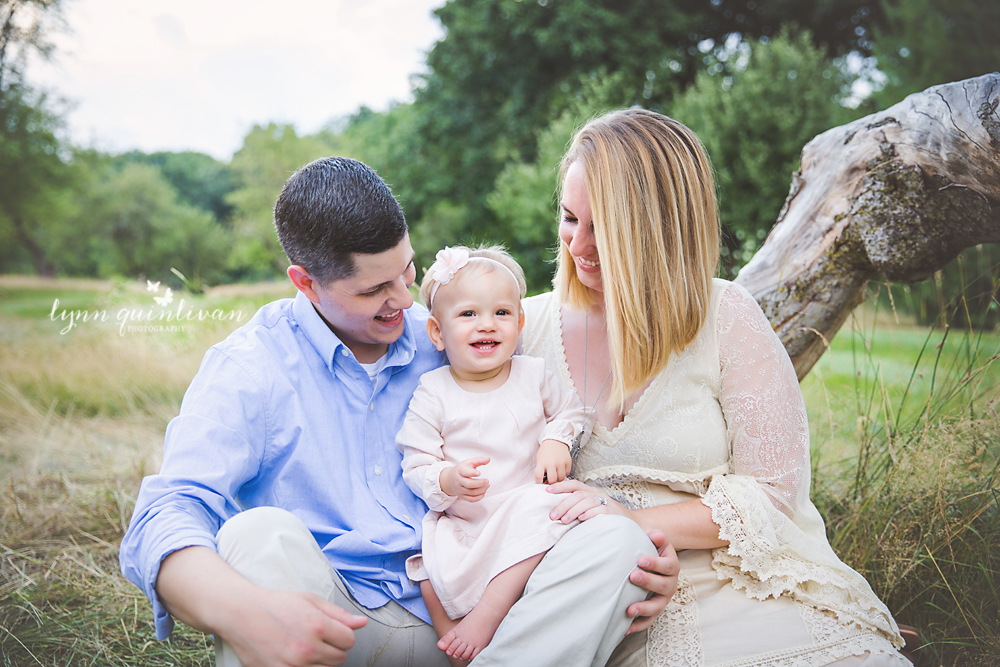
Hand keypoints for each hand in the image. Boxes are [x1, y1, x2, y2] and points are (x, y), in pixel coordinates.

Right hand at [219, 587, 367, 666]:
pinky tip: (299, 659)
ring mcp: (294, 664)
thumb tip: (362, 623)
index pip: (349, 640)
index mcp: (317, 625)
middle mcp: (307, 648)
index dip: (344, 635)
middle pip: (340, 658)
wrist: (241, 614)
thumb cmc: (276, 604)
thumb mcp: (309, 600)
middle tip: (319, 639)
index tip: (333, 631)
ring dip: (322, 661)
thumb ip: (338, 614)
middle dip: (334, 648)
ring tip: (308, 648)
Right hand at [440, 457, 489, 501]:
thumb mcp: (469, 462)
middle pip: (469, 484)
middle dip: (480, 483)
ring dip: (482, 490)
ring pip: (471, 492)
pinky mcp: (461, 496)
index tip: (479, 473)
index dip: (472, 473)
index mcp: (460, 471)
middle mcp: (458, 481)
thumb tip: (488, 459)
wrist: (450, 479)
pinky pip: (471, 500)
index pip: (465, 472)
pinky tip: (484, 492)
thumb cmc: (462, 469)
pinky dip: (479, 497)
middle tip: (487, 481)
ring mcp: (459, 490)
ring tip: (487, 485)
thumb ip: (479, 460)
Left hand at [534, 439, 571, 483]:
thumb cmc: (545, 452)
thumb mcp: (539, 460)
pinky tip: (560, 470)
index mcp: (542, 462)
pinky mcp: (568, 462)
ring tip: (555, 475)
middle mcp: (552, 463)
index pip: (539, 477)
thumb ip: (540, 470)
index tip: (540, 484)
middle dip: (550, 482)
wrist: (555, 441)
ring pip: (561, 478)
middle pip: (552, 480)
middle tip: (550, 480)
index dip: (539, 483)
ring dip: (558, 479)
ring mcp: (561, 462)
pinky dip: (564, 474)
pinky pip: (567, 474)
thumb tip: (544, 482)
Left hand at [546, 479, 628, 522]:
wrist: (628, 521)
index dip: (560, 486)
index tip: (547, 490)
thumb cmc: (603, 515)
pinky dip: (590, 514)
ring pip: (587, 501)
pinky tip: (582, 519)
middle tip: (553, 515)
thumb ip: (576, 506)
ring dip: (574, 510)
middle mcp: (596, 494)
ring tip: (564, 520)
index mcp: (589, 491)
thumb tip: (555, 510)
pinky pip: (600, 510)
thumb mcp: (589, 507)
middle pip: (578, 495)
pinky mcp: (612, 512)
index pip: (574, 484)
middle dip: (564, 504)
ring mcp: (605, 501)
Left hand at [625, 531, 678, 633]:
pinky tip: (625, 628)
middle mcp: (671, 584)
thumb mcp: (653, 540)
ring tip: (629, 609)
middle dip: (648, 582)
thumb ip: (655, 537)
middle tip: (632, 576)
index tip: (640, 560)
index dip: (655, 563)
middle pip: (663, 586)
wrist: (646, 560)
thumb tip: (656, 535)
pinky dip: (637, 625)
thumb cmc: (647, 548)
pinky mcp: (654, 609)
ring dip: (643, 608)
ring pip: (657, 606)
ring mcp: (663, 599)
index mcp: (672, 565)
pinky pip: (648, 621)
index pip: (668, 566)